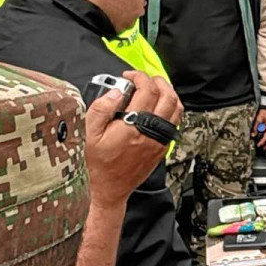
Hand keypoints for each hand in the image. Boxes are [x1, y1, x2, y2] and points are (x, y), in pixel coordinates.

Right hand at [83, 71, 182, 210]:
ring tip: (154, 89)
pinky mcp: (163, 147)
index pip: (147, 90)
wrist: (110, 188)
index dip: (139, 77)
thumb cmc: (98, 163)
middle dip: (157, 81)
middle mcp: (152, 132)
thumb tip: (117, 91)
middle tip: (144, 79)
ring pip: (176, 108)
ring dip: (168, 93)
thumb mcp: (89, 133)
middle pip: (168, 96)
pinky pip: (175, 122)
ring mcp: (160, 140)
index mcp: (134, 125)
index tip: (129, 76)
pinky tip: (158, 107)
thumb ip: (102, 108)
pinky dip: (171, 108)